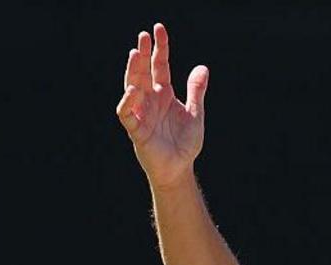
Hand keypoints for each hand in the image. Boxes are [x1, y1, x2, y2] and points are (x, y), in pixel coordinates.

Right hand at [115, 23, 208, 188]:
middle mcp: (150, 100)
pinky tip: (134, 90)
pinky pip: (128, 113)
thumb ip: (196, 91)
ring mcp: (142, 113)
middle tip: (143, 36)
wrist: (180, 168)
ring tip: (135, 53)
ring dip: (133, 71)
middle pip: (144, 72)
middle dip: (143, 54)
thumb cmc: (185, 142)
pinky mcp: (137, 129)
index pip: (160, 66)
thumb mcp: (196, 113)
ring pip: (132, 87)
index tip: (159, 29)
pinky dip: (129, 102)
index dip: (160, 48)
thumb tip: (203, 67)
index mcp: (164, 94)